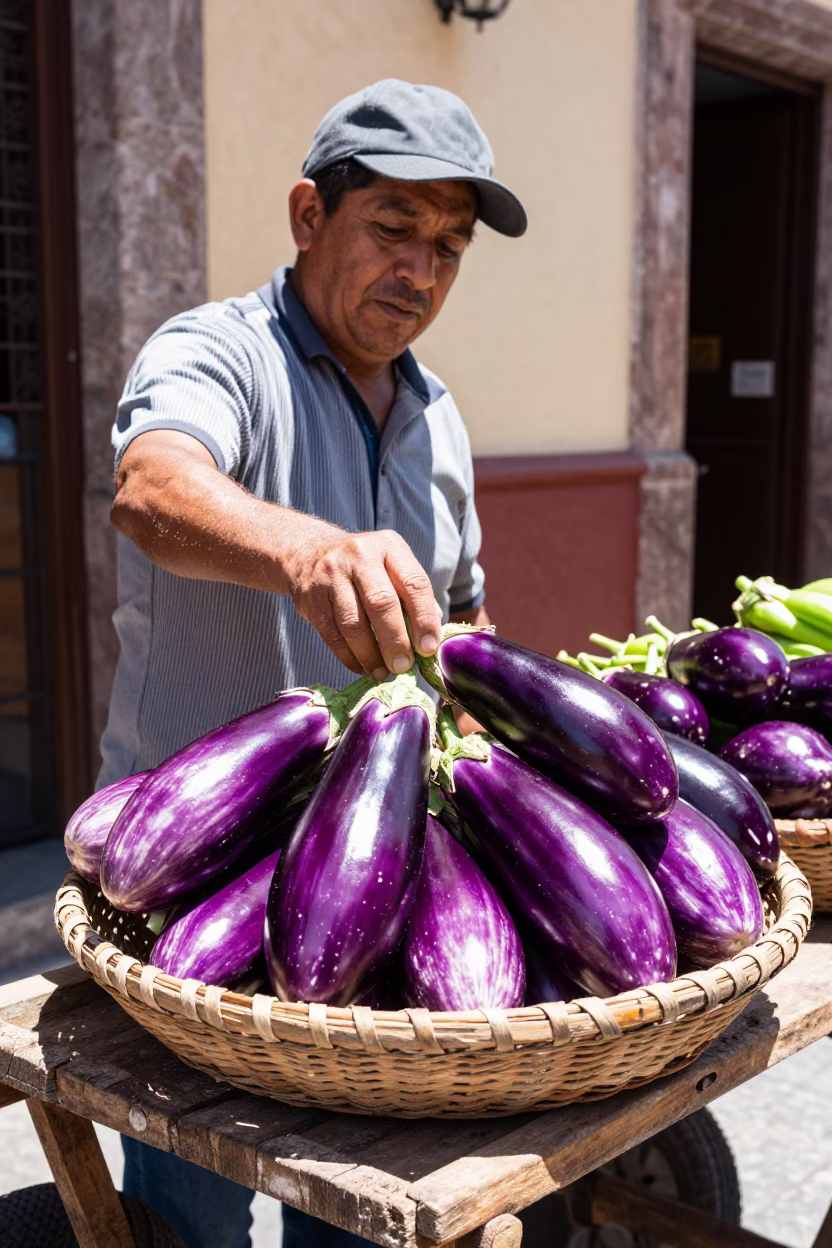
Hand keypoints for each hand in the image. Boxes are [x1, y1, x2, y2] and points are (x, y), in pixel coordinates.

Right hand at [288, 527, 442, 678]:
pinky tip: (362, 667)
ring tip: (383, 672)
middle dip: (395, 641)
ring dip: (370, 655)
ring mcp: (331, 575)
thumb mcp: (392, 568)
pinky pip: (332, 635)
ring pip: (353, 623)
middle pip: (381, 603)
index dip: (424, 619)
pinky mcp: (310, 597)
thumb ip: (414, 598)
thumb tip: (431, 639)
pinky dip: (349, 657)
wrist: (308, 555)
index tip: (428, 648)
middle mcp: (360, 556)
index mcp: (390, 547)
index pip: (414, 583)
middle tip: (403, 667)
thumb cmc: (364, 568)